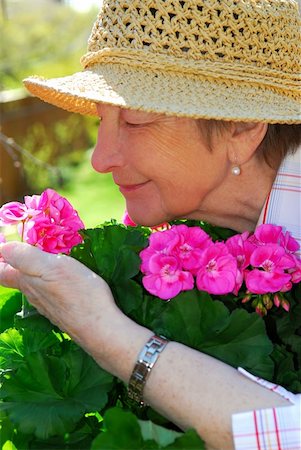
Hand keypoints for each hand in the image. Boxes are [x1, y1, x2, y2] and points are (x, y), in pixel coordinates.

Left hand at [0, 241, 118, 347]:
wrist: (101, 328)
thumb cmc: (80, 294)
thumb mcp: (53, 267)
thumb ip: (26, 257)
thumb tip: (2, 249)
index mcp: (28, 282)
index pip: (2, 273)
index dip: (1, 261)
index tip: (6, 248)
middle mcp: (34, 296)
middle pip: (18, 280)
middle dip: (17, 264)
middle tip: (28, 247)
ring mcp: (49, 307)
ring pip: (35, 288)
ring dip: (35, 274)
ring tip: (46, 260)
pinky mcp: (64, 313)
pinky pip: (51, 295)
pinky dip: (51, 284)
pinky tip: (64, 280)